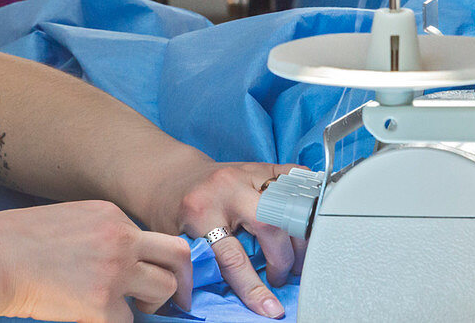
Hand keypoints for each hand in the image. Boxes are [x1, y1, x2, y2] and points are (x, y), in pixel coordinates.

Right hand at [0, 200, 192, 322]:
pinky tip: (92, 316)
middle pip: (178, 257)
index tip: (163, 275)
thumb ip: (104, 234)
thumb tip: (126, 260)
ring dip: (149, 305)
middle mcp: (121, 238)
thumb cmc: (23, 240)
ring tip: (125, 309)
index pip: (156, 237)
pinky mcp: (103, 306)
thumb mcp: (72, 219)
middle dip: (181, 281)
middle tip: (177, 301)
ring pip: (162, 292)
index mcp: (111, 215)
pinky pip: (128, 322)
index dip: (161, 260)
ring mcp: (115, 271)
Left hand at [142, 154, 304, 318]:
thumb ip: (202, 266)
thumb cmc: (172, 212)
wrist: (169, 175)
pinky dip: (306, 197)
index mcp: (199, 211)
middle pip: (270, 224)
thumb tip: (222, 301)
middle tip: (280, 276)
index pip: (233, 257)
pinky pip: (292, 176)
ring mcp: (243, 172)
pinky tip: (306, 220)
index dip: (255, 288)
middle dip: (283, 258)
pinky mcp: (258, 166)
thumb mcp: (177, 240)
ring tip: (294, 258)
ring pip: (288, 202)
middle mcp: (224, 188)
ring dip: (299, 237)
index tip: (272, 309)